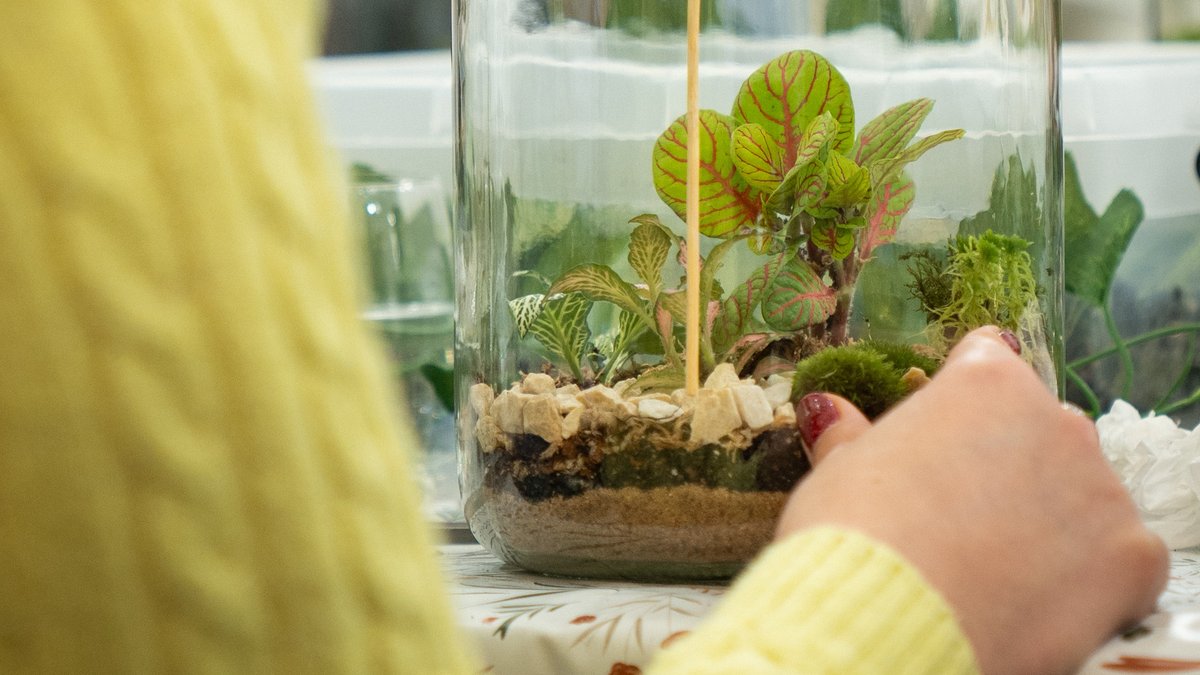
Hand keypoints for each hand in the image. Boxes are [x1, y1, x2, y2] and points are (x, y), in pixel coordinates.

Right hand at [776, 327, 1167, 674]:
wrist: (889, 618)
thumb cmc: (854, 535)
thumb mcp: (839, 475)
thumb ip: (850, 436)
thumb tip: (826, 408)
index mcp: (985, 384)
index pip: (989, 360)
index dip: (962, 402)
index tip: (945, 439)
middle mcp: (1057, 419)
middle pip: (1042, 428)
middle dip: (1011, 463)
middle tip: (959, 516)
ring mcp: (1102, 488)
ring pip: (1084, 494)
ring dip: (1051, 517)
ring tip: (993, 565)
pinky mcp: (1132, 557)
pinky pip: (1117, 558)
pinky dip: (1087, 576)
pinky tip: (1032, 598)